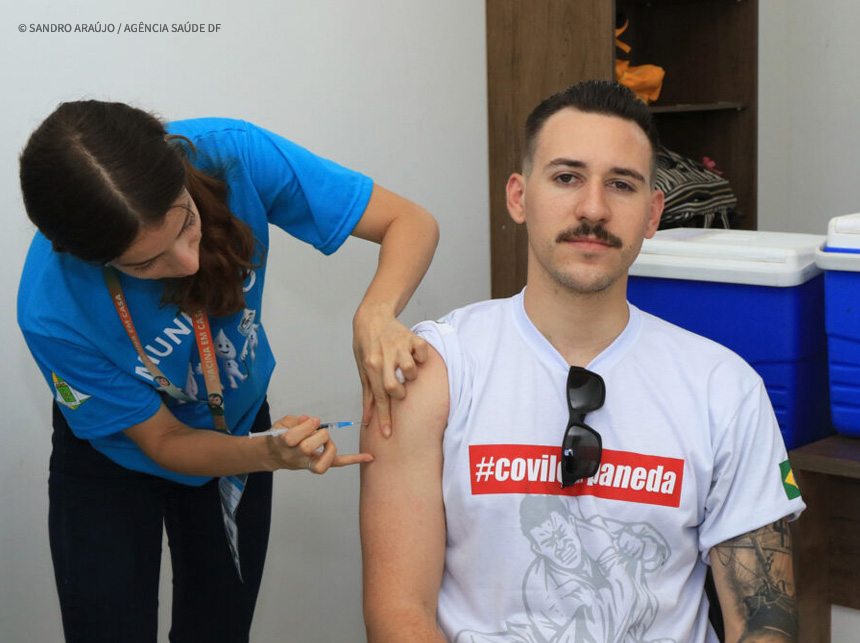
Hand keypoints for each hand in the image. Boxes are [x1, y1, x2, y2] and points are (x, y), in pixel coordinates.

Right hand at [265, 414, 372, 472]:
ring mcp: (306, 464)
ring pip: (322, 463)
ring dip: (329, 447)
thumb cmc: (279, 435)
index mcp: (283, 443)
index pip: (293, 437)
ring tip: (324, 439)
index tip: (312, 420)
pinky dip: (353, 460)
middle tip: (318, 429)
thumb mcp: (282, 423)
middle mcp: (294, 456)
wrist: (273, 454)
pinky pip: (336, 464)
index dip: (306, 426)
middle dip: (318, 435)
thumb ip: (296, 421)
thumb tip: (308, 420)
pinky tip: (368, 457)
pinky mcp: (317, 465)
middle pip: (307, 447)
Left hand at [353, 308, 428, 436]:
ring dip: (410, 375)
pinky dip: (421, 358)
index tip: (388, 434)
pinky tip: (414, 357)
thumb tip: (366, 418)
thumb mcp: (362, 368)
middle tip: (398, 388)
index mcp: (371, 365)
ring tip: (405, 370)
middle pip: (394, 387)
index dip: (383, 417)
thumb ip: (367, 393)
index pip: (378, 397)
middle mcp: (385, 356)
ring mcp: (400, 346)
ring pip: (411, 371)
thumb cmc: (366, 345)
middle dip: (398, 394)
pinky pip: (422, 353)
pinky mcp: (412, 338)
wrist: (372, 317)